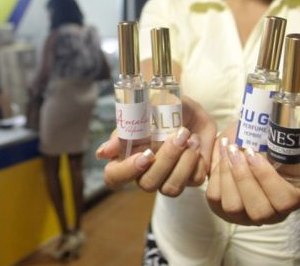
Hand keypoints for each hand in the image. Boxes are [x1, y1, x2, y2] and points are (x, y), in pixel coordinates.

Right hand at [97, 96, 216, 195]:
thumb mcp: (143, 112)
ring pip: (171, 189)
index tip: (145, 153)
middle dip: (166, 159)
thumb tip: (101, 154)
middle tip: (178, 135)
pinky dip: (197, 159)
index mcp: (127, 156)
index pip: (114, 178)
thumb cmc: (162, 109)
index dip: (126, 171)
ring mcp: (167, 179)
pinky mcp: (190, 180)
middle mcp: (145, 172)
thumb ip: (124, 133)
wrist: (192, 110)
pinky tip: (197, 143)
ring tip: (190, 137)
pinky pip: (193, 181)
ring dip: (183, 161)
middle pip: (147, 184)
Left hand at [206, 125, 299, 225]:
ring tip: (227, 150)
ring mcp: (243, 215)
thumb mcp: (278, 144)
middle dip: (243, 177)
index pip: (285, 201)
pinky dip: (215, 174)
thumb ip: (287, 150)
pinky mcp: (220, 208)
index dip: (267, 178)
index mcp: (289, 199)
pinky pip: (215, 197)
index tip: (253, 154)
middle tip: (235, 150)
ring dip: (227, 175)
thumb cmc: (263, 144)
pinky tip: (220, 155)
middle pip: (258, 210)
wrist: (239, 143)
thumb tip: (292, 146)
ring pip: (233, 206)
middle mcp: (268, 214)